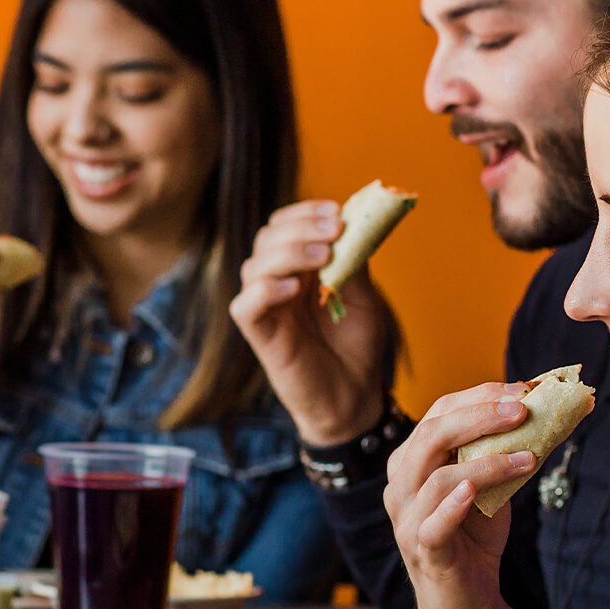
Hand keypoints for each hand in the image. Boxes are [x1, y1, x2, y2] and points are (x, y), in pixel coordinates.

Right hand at [229, 200, 394, 444]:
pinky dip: (266, 290)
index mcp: (299, 268)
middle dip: (300, 227)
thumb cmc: (356, 347)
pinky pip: (245, 306)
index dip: (305, 213)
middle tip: (335, 230)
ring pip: (254, 266)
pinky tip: (295, 288)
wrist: (355, 397)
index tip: (336, 211)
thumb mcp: (364, 297)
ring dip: (288, 252)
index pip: (285, 226)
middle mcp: (277, 283)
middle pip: (267, 239)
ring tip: (324, 257)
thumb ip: (354, 262)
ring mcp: (266, 309)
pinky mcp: (260, 337)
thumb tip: (355, 223)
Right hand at [386, 382, 537, 608]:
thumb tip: (543, 416)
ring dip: (487, 463)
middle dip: (479, 417)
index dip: (478, 396)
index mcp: (412, 460)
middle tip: (521, 411)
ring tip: (527, 458)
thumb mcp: (490, 486)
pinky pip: (433, 524)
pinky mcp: (423, 550)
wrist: (467, 596)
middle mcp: (401, 484)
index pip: (438, 413)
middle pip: (431, 436)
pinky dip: (452, 505)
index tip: (520, 389)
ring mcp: (407, 518)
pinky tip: (473, 493)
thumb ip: (502, 453)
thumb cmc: (474, 534)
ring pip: (437, 478)